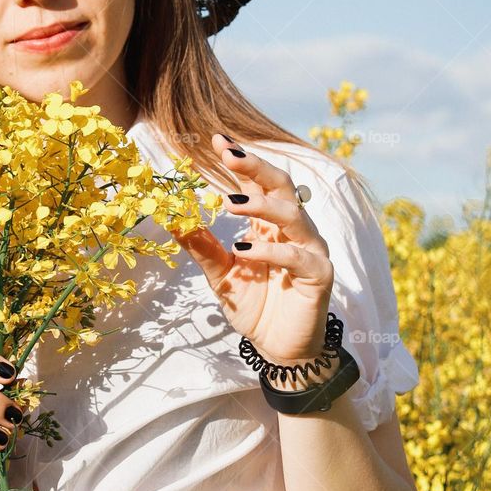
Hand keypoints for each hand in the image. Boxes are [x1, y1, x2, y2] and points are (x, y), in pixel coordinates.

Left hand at [169, 135, 334, 365]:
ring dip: (260, 205)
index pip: (258, 182)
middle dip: (255, 168)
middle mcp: (293, 230)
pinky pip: (299, 255)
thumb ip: (202, 246)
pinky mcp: (319, 275)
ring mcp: (310, 250)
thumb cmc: (255, 307)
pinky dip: (272, 250)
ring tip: (228, 203)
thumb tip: (171, 217)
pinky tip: (245, 250)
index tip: (217, 141)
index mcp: (269, 224)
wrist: (278, 349)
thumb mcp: (220, 274)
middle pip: (281, 186)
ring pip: (293, 214)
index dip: (241, 160)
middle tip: (228, 156)